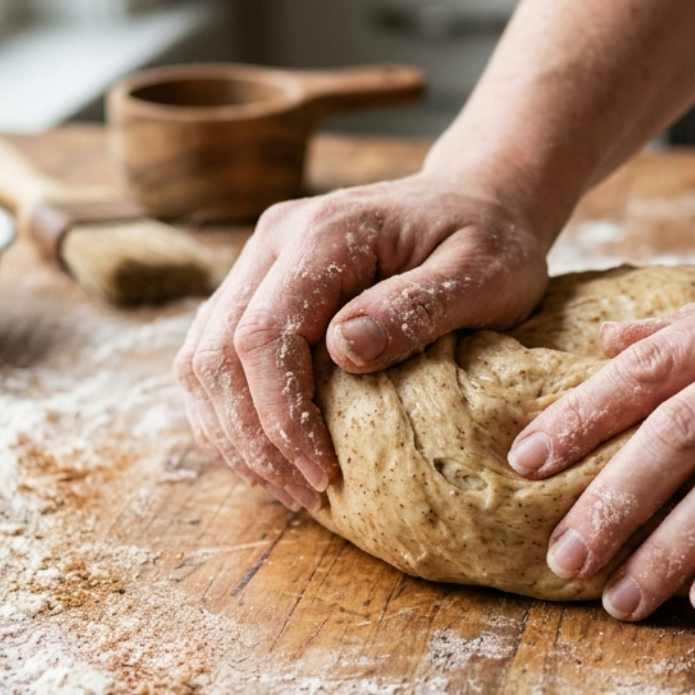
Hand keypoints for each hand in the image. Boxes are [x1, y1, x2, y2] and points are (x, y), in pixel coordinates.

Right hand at [176, 173, 549, 510]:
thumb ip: (414, 308)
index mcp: (324, 232)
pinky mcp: (261, 285)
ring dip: (232, 433)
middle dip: (252, 438)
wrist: (481, 199)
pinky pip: (215, 356)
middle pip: (217, 352)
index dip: (281, 417)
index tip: (323, 473)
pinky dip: (231, 413)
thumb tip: (344, 349)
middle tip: (304, 495)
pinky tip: (271, 455)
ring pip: (202, 358)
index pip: (263, 336)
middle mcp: (276, 239)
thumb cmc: (493, 242)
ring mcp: (261, 260)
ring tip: (286, 486)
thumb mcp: (481, 275)